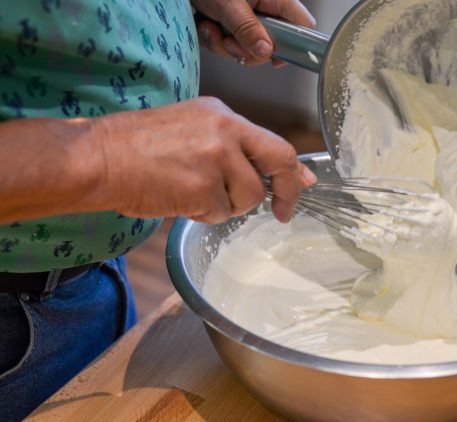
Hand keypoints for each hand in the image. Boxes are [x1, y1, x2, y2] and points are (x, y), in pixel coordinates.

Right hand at [94, 97, 315, 222]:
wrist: (97, 157)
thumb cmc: (136, 147)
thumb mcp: (192, 130)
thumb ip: (236, 148)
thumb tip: (282, 172)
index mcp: (223, 115)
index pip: (275, 142)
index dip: (293, 170)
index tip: (302, 185)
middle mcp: (225, 131)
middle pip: (278, 162)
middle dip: (287, 192)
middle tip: (283, 211)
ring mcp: (215, 158)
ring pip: (248, 197)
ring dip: (227, 205)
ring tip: (193, 194)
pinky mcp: (203, 187)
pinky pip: (219, 213)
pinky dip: (203, 215)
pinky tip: (180, 200)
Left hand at [192, 0, 315, 67]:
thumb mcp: (229, 4)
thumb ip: (248, 28)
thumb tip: (266, 51)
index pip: (301, 26)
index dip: (293, 46)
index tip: (272, 58)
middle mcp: (265, 11)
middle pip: (271, 46)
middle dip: (246, 50)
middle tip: (229, 41)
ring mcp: (248, 20)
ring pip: (247, 49)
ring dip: (224, 45)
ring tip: (210, 26)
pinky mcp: (231, 26)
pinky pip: (229, 46)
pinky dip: (214, 40)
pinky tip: (205, 25)